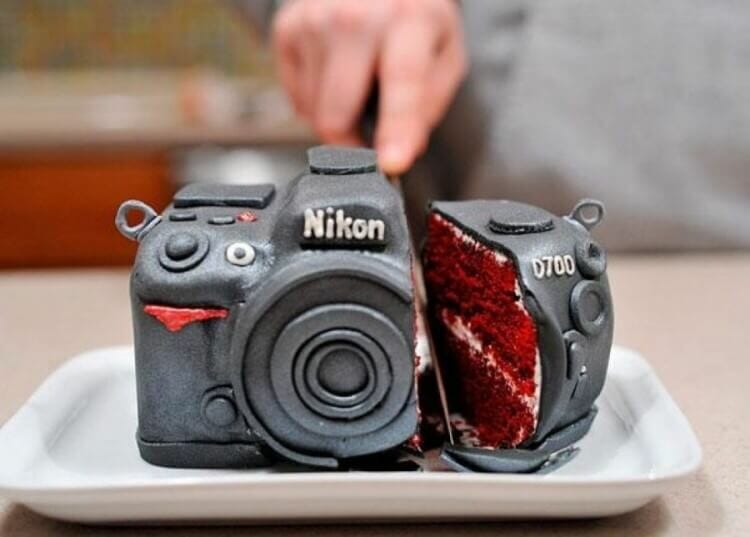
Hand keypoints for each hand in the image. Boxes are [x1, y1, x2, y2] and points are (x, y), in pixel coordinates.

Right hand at [272, 0, 466, 173]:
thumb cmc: (411, 19)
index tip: (391, 164)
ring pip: (314, 111)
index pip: (402, 81)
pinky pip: (297, 98)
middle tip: (368, 143)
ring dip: (336, 116)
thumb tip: (405, 149)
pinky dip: (316, 100)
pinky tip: (335, 76)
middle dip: (352, 144)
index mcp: (407, 20)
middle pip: (337, 113)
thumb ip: (430, 103)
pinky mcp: (287, 29)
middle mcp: (355, 16)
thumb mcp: (443, 52)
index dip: (396, 129)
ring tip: (357, 87)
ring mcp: (313, 21)